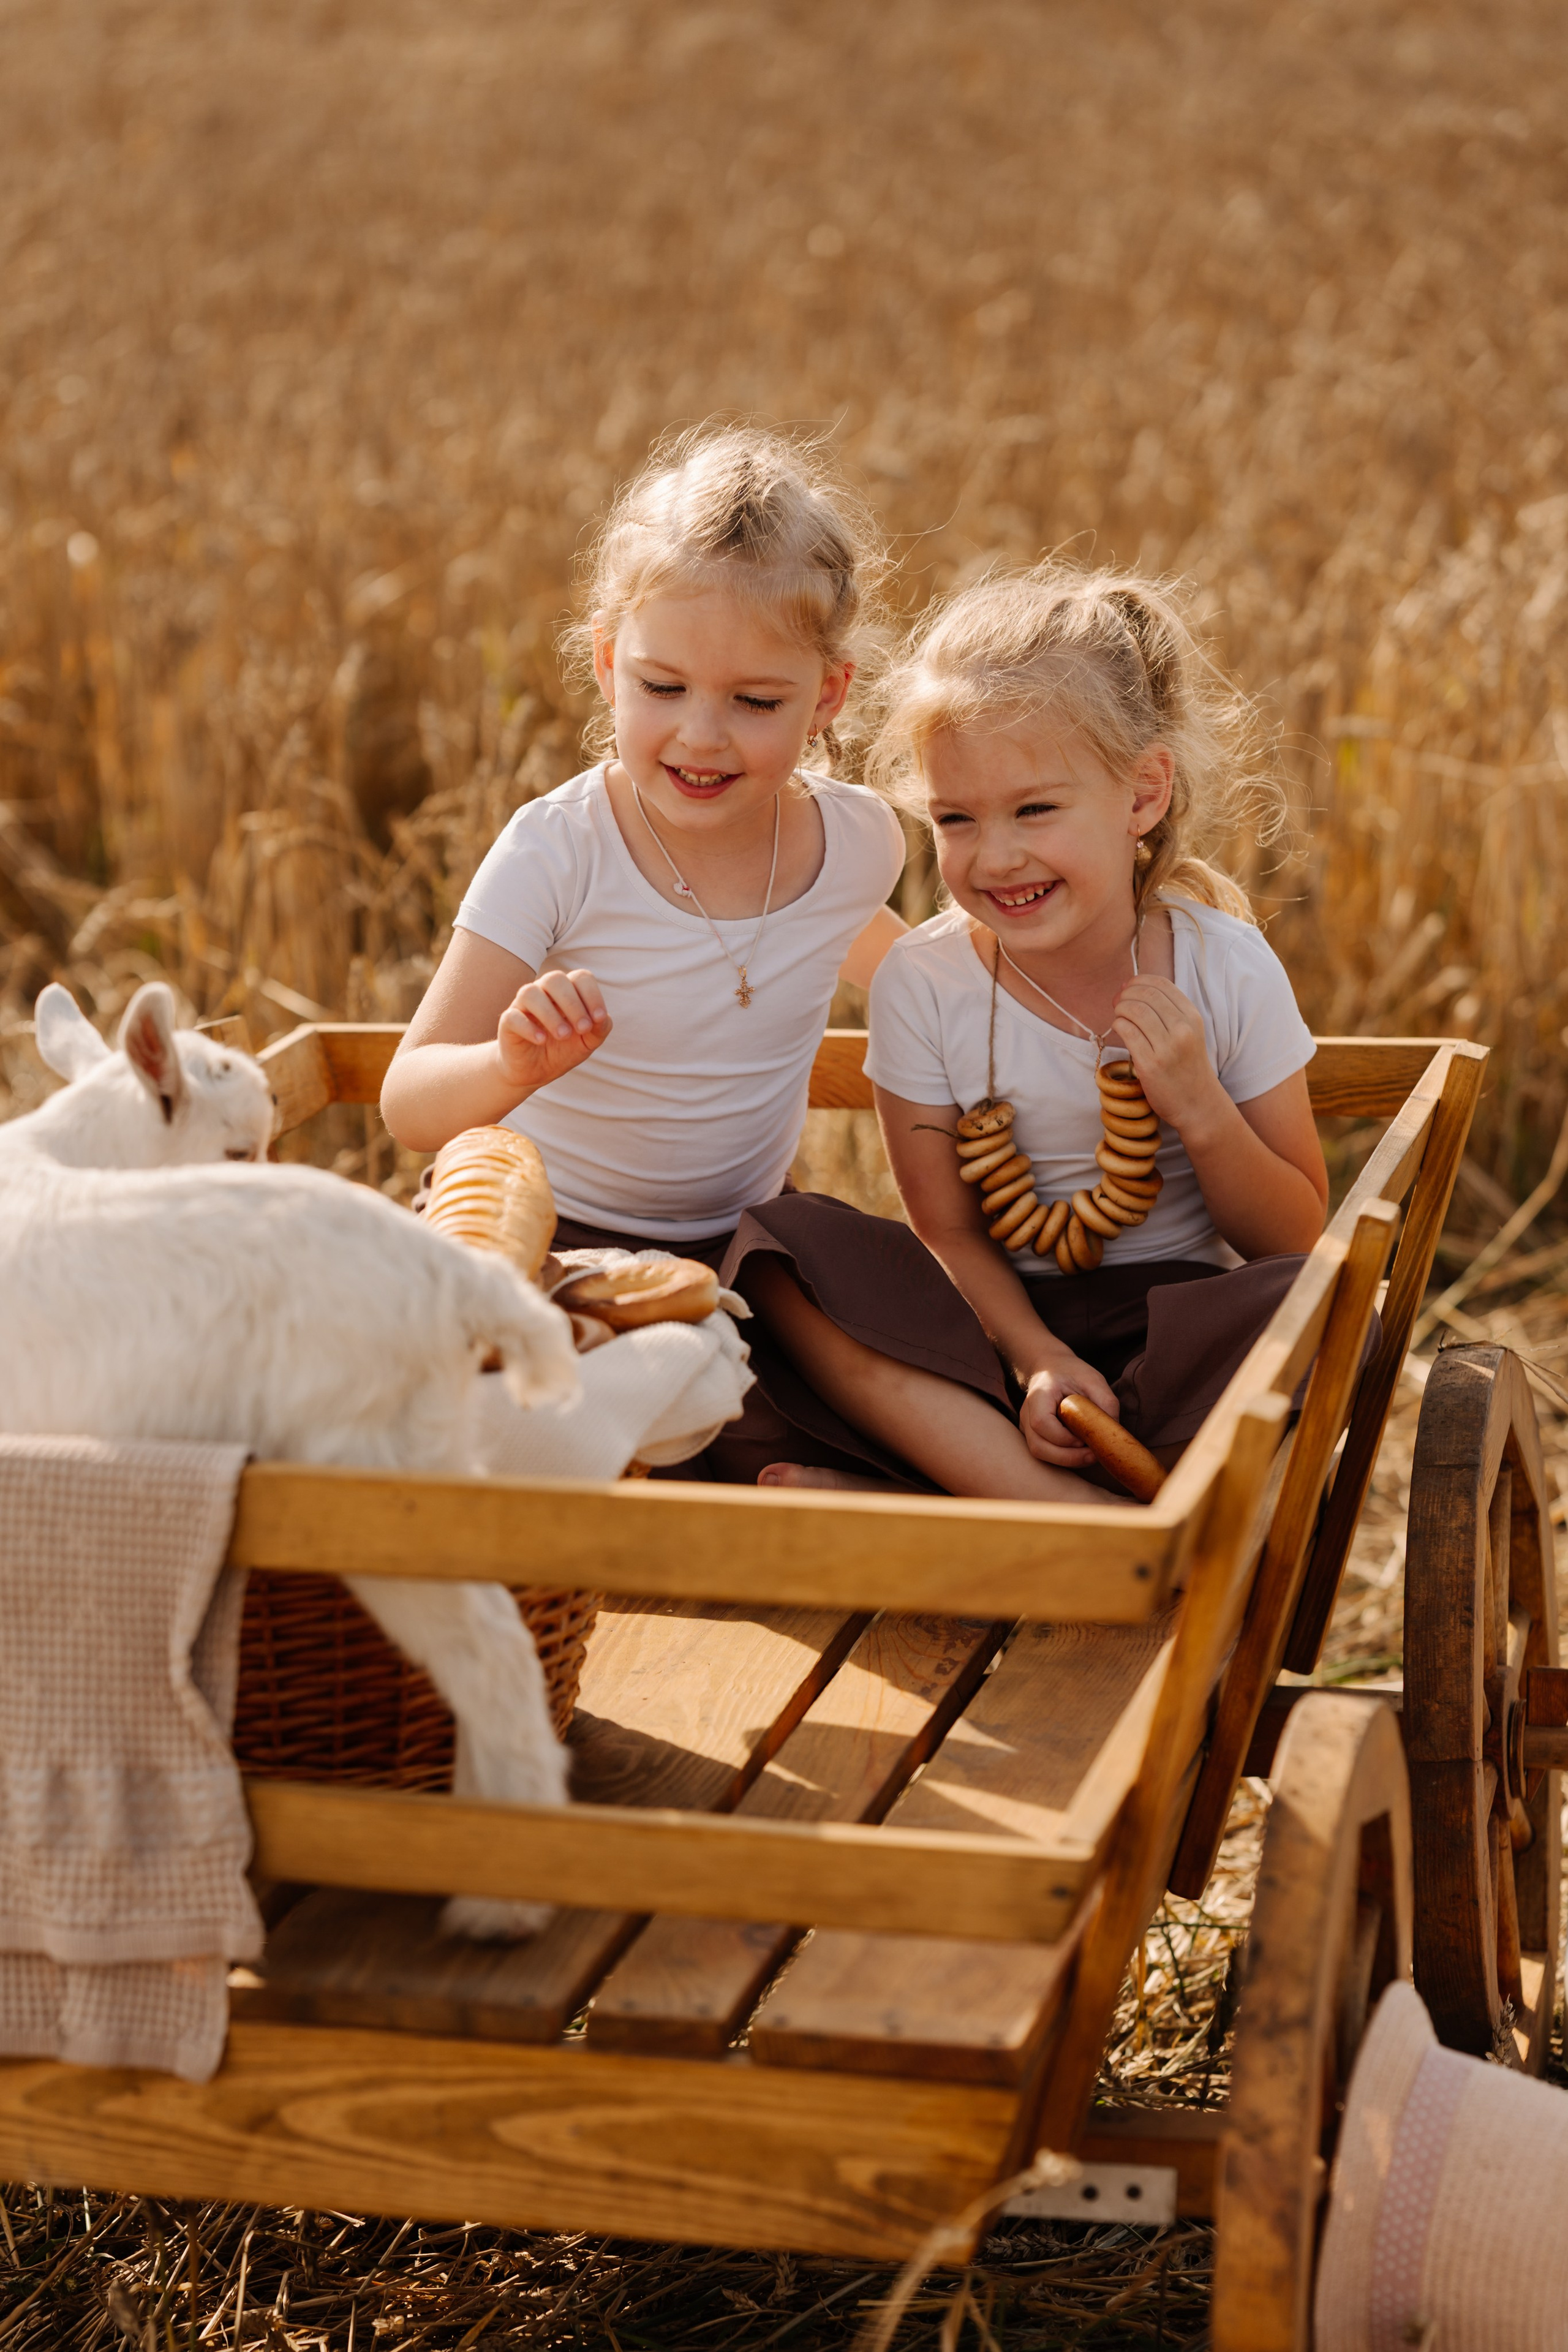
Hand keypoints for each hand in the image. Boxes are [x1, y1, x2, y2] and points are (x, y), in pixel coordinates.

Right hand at [496, 968, 609, 1094]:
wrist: (535, 1071)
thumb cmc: (563, 1049)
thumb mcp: (587, 1042)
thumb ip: (600, 1028)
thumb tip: (602, 1018)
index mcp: (567, 991)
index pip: (580, 977)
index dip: (592, 995)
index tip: (598, 1018)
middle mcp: (544, 991)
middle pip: (555, 979)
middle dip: (572, 1003)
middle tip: (582, 1028)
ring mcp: (523, 1005)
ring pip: (531, 993)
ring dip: (550, 1014)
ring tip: (563, 1035)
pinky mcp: (508, 1022)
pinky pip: (513, 1016)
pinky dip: (529, 1027)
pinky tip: (541, 1040)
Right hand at [1020, 1352, 1121, 1467]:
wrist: (1050, 1368)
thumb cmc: (1071, 1373)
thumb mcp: (1093, 1380)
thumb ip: (1106, 1403)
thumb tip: (1114, 1431)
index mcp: (1040, 1394)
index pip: (1041, 1422)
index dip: (1063, 1437)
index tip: (1085, 1439)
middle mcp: (1027, 1412)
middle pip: (1038, 1446)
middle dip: (1067, 1457)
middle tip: (1092, 1456)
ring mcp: (1026, 1425)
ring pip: (1039, 1452)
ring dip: (1066, 1460)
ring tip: (1088, 1455)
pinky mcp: (1033, 1434)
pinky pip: (1044, 1452)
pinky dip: (1062, 1457)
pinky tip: (1080, 1451)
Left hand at [1110, 976, 1223, 1131]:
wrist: (1197, 1104)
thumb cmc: (1187, 1067)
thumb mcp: (1189, 1034)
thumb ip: (1168, 1012)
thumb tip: (1131, 988)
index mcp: (1192, 1017)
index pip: (1161, 984)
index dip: (1138, 981)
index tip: (1127, 988)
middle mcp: (1183, 1029)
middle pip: (1145, 994)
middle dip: (1125, 994)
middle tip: (1117, 1002)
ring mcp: (1167, 1047)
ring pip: (1134, 1011)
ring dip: (1120, 1009)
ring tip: (1119, 1017)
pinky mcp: (1150, 1064)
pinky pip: (1127, 1032)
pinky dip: (1118, 1025)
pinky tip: (1119, 1030)